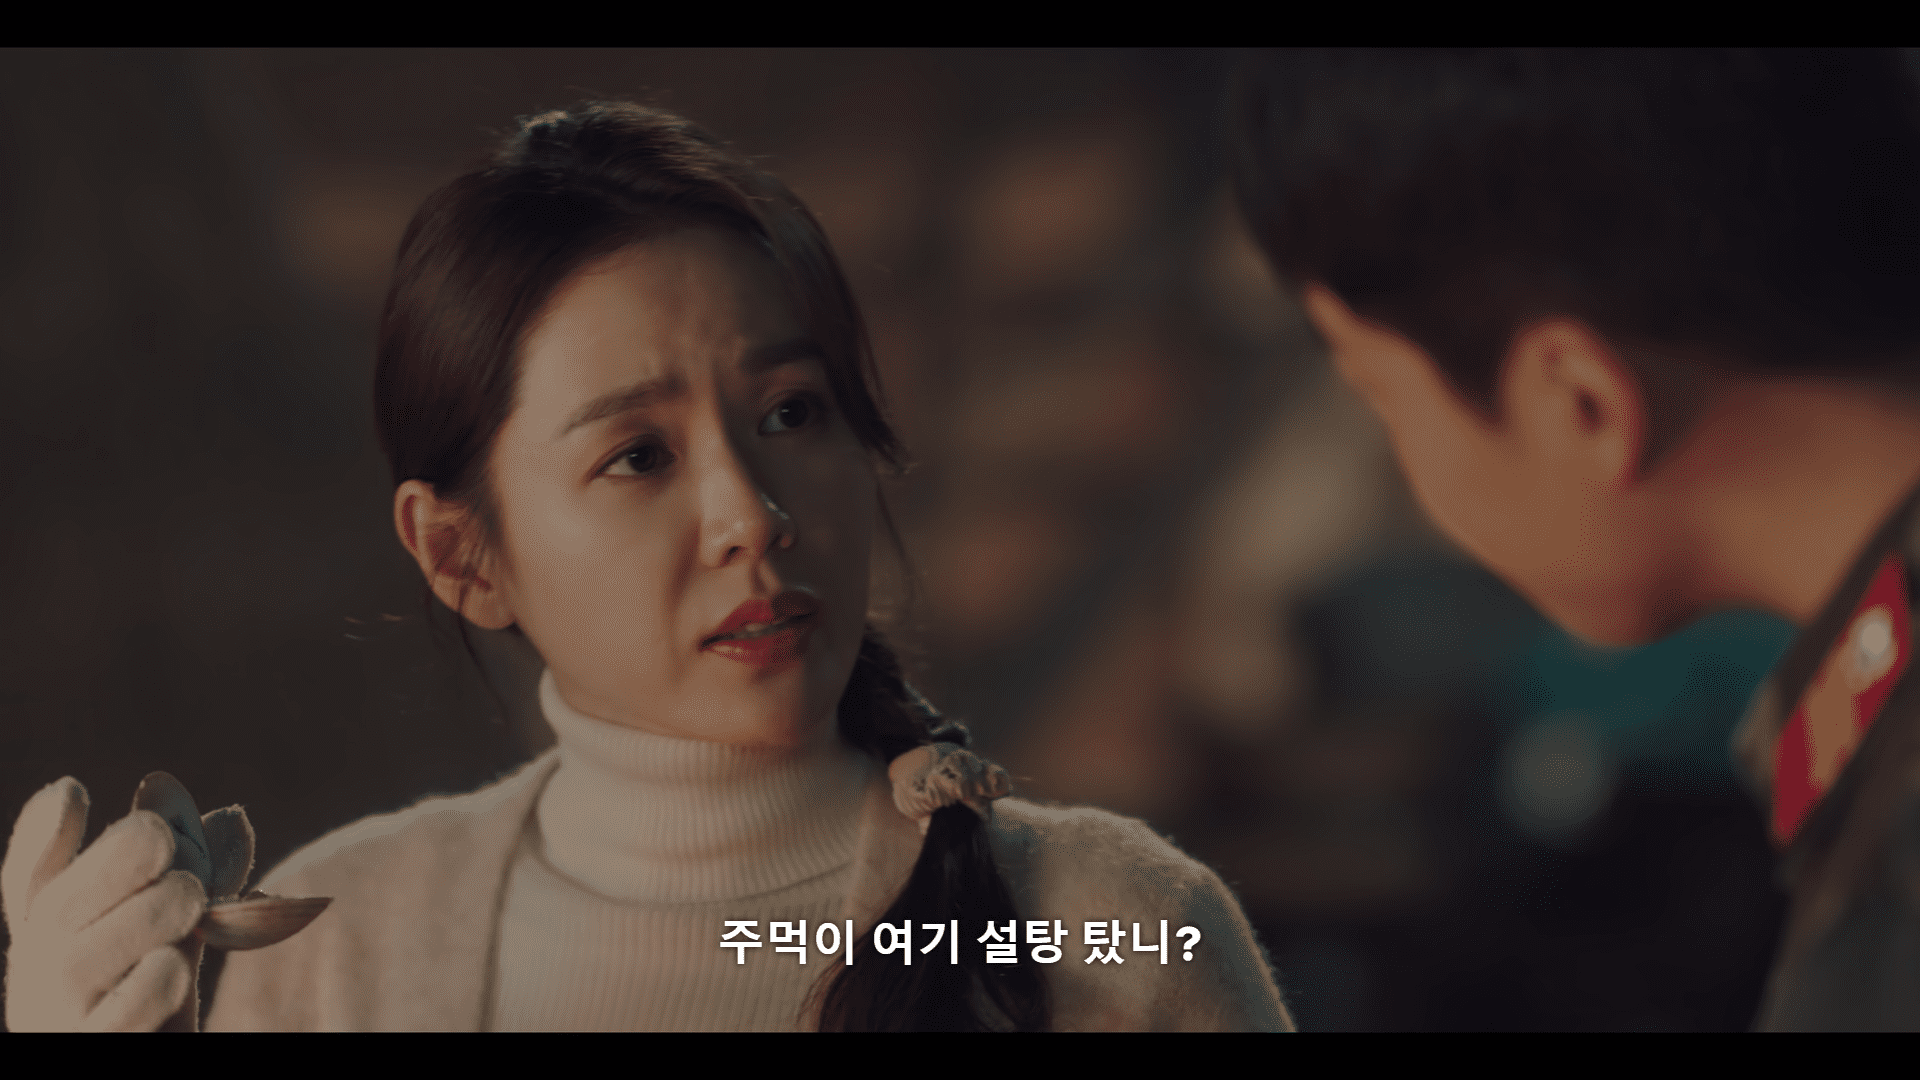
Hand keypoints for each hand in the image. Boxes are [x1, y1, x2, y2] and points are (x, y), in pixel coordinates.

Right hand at [3, 778, 207, 1031]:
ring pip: (91, 951)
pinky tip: (173, 965)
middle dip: (118, 860)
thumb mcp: (177, 929)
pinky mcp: (94, 1049)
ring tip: (188, 903)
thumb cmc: (162, 995)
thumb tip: (230, 817)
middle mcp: (41, 971)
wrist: (153, 1061)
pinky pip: (129, 1006)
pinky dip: (156, 978)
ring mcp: (60, 1017)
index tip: (73, 790)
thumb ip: (199, 874)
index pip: (27, 875)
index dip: (40, 833)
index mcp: (52, 930)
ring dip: (150, 913)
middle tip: (165, 844)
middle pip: (61, 902)